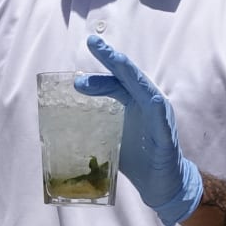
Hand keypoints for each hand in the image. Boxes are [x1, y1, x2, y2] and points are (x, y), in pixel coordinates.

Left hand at [76, 35, 203, 225]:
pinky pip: (161, 116)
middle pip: (128, 76)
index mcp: (132, 103)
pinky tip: (147, 97)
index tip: (75, 75)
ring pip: (145, 89)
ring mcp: (158, 117)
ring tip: (116, 59)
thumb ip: (92, 128)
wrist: (161, 184)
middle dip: (111, 57)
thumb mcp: (109, 139)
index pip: (114, 83)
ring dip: (130, 73)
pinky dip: (154, 106)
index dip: (96, 76)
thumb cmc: (137, 159)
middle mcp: (146, 104)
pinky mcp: (166, 134)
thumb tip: (60, 128)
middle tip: (92, 42)